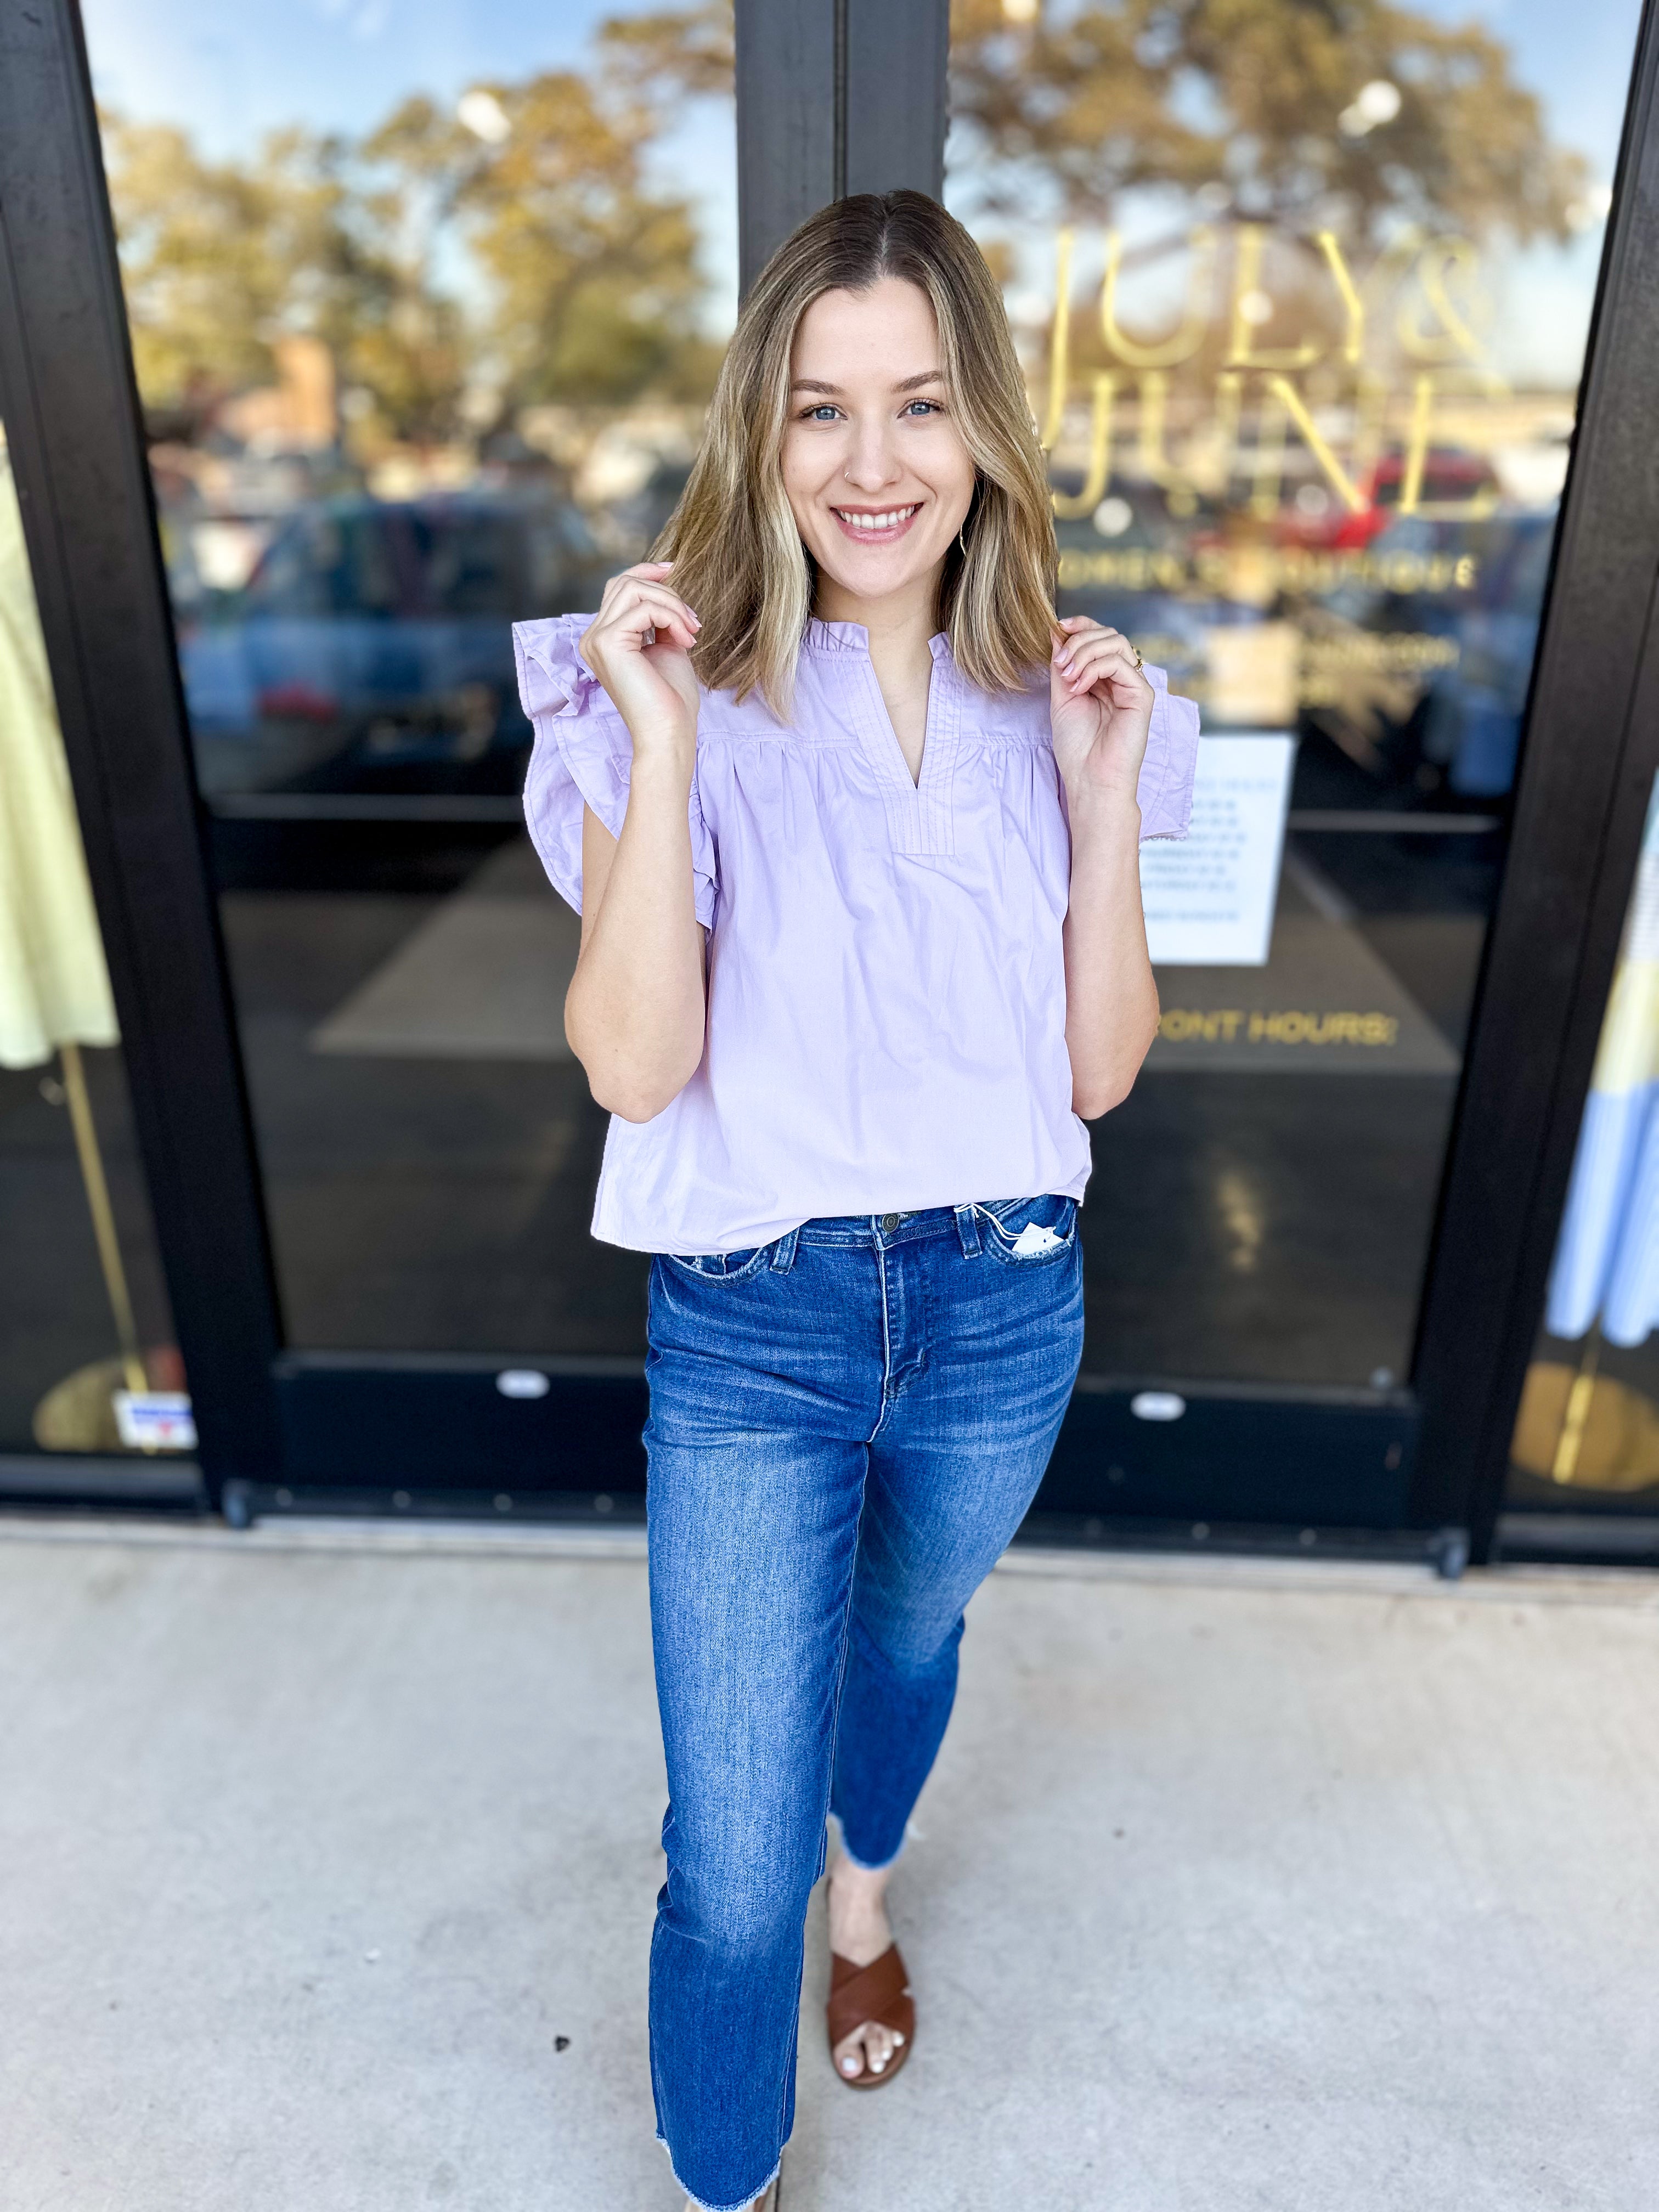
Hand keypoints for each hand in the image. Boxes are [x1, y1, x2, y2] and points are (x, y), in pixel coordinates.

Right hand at [578, 562, 701, 756]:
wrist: (668, 733)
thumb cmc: (671, 699)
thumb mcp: (667, 646)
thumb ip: (660, 618)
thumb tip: (666, 587)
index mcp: (604, 638)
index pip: (619, 588)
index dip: (646, 571)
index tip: (674, 569)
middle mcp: (592, 637)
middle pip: (625, 582)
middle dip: (666, 592)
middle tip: (693, 622)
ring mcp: (596, 639)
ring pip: (633, 589)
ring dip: (672, 604)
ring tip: (691, 632)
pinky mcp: (607, 643)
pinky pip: (644, 608)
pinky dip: (672, 618)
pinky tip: (686, 641)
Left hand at [1048, 615, 1154, 810]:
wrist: (1091, 780)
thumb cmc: (1077, 747)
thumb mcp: (1061, 697)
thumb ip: (1062, 665)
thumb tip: (1057, 631)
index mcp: (1105, 678)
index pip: (1099, 636)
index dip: (1080, 625)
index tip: (1058, 627)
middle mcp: (1123, 679)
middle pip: (1108, 634)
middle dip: (1078, 641)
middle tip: (1059, 664)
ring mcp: (1135, 686)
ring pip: (1115, 642)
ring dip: (1084, 652)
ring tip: (1067, 676)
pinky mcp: (1143, 695)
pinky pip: (1119, 664)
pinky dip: (1093, 669)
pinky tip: (1078, 687)